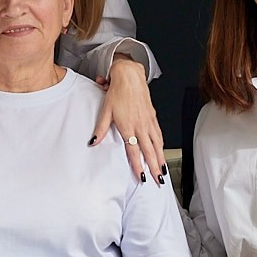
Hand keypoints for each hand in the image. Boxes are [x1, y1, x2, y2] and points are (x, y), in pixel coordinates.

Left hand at [91, 55, 165, 184]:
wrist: (130, 76)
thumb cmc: (118, 91)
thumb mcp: (106, 110)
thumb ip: (101, 129)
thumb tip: (93, 141)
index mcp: (129, 126)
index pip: (134, 151)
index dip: (138, 166)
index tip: (141, 177)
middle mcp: (141, 126)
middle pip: (150, 151)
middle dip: (155, 168)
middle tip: (158, 181)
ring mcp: (149, 121)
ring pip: (157, 144)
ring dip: (161, 159)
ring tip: (162, 171)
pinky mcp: (153, 117)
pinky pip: (159, 135)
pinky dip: (162, 146)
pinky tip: (162, 152)